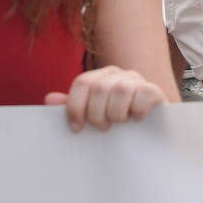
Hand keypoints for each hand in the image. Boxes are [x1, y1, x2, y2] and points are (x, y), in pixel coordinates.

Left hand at [44, 66, 165, 132]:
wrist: (150, 127)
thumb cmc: (116, 120)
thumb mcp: (93, 114)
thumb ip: (73, 106)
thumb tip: (49, 99)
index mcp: (100, 77)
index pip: (82, 82)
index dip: (76, 106)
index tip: (77, 128)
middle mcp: (117, 74)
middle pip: (99, 88)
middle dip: (97, 114)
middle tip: (103, 127)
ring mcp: (136, 80)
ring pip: (120, 90)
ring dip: (116, 113)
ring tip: (120, 123)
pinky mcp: (153, 90)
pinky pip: (143, 95)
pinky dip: (137, 110)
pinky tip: (137, 119)